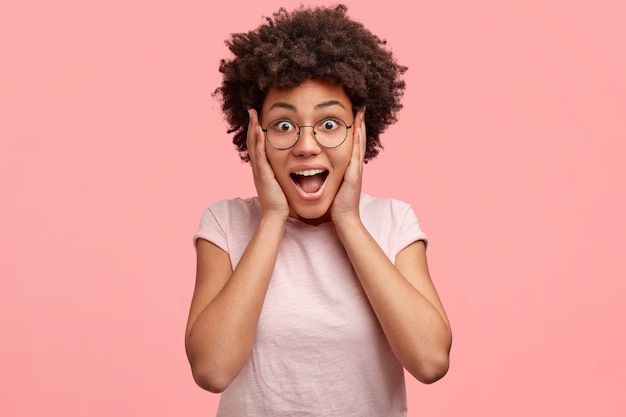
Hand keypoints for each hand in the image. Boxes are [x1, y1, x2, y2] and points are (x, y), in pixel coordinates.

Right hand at [247, 109, 289, 220]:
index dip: (256, 132)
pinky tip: (258, 130)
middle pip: (252, 141)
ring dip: (252, 128)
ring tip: (252, 113)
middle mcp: (258, 167)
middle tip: (251, 110)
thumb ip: (282, 175)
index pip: (257, 146)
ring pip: (253, 145)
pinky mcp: (263, 173)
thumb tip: (291, 170)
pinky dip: (257, 141)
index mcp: (262, 169)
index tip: (257, 119)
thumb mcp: (280, 184)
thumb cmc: (280, 202)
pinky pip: (259, 154)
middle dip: (252, 125)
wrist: (275, 215)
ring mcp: (259, 170)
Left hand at [331, 109, 365, 224]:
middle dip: (359, 124)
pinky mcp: (355, 172)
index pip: (351, 145)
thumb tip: (320, 171)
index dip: (353, 131)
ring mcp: (356, 168)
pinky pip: (356, 151)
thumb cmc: (337, 205)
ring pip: (359, 143)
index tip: (352, 116)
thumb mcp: (332, 186)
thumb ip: (329, 177)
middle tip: (360, 108)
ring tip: (360, 111)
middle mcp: (355, 166)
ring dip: (360, 126)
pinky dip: (358, 138)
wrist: (344, 217)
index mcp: (349, 168)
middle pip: (358, 140)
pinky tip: (357, 127)